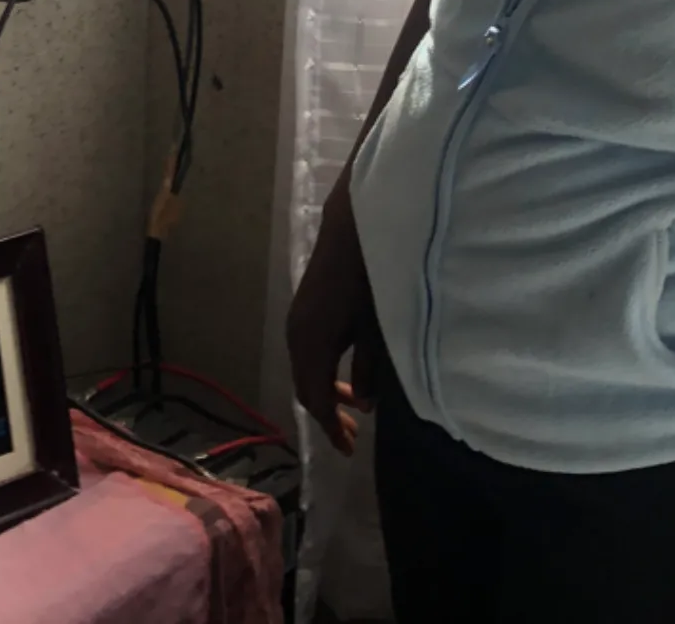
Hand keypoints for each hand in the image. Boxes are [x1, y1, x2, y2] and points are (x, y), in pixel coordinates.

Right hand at [285, 176, 383, 453]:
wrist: (356, 224)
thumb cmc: (373, 275)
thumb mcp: (377, 328)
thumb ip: (370, 369)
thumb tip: (365, 404)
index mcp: (312, 343)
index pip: (315, 398)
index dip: (331, 427)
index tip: (350, 450)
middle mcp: (296, 334)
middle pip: (305, 386)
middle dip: (327, 413)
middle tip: (352, 435)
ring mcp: (297, 319)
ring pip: (305, 368)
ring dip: (325, 389)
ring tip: (351, 406)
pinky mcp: (304, 308)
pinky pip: (307, 351)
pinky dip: (322, 370)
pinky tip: (344, 372)